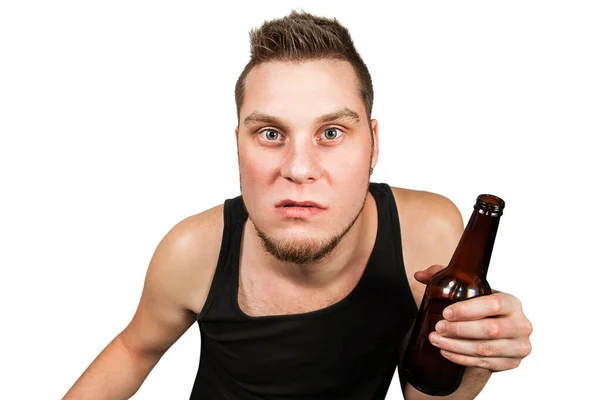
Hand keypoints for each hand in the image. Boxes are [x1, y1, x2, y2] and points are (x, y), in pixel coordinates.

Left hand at [415, 265, 532, 371]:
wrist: (494, 332)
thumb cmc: (479, 307)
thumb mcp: (466, 289)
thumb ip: (443, 277)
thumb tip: (419, 276)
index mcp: (512, 303)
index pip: (494, 305)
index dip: (468, 310)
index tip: (446, 313)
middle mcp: (521, 325)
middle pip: (490, 330)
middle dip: (459, 330)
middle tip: (438, 328)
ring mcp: (518, 346)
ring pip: (485, 349)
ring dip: (457, 346)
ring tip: (436, 340)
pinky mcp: (511, 363)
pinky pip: (484, 363)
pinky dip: (462, 358)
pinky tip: (446, 352)